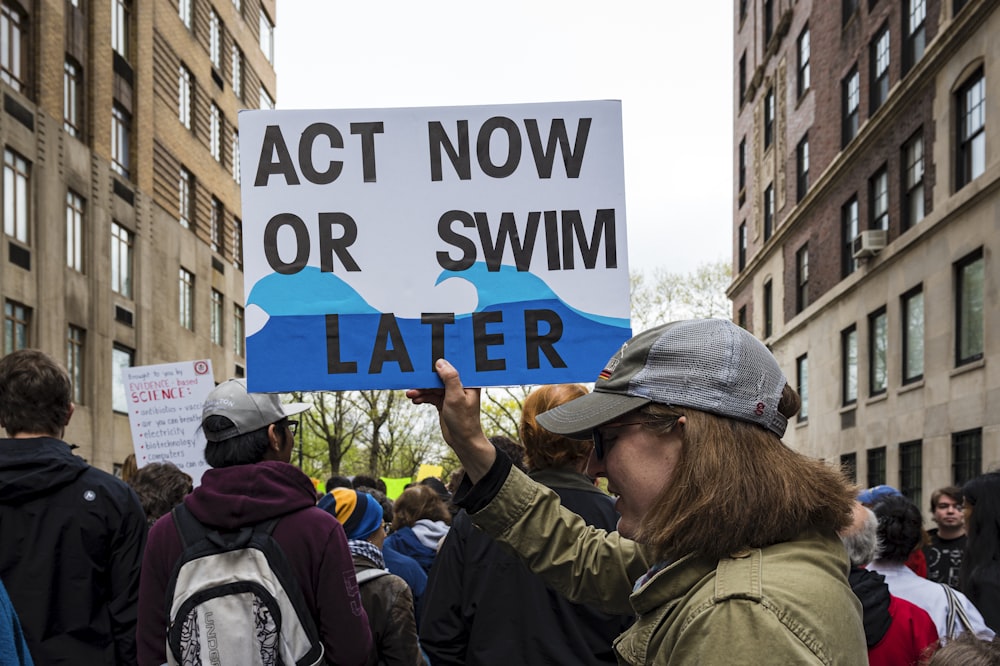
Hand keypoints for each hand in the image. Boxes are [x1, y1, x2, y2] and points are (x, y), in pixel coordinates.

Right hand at [407, 359, 495, 481]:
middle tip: (412, 380)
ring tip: (410, 394)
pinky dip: (422, 397)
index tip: (425, 360)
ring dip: (421, 390)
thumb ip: (449, 379)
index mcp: (468, 381)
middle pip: (439, 376)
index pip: (453, 366)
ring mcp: (451, 394)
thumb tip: (440, 362)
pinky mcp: (443, 402)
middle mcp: (459, 386)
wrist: (462, 441)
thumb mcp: (456, 397)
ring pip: (432, 387)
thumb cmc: (464, 421)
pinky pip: (430, 396)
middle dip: (425, 380)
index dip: (440, 362)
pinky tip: (415, 400)